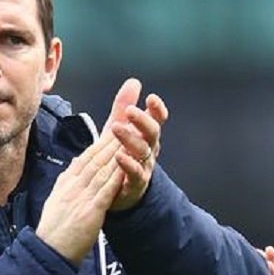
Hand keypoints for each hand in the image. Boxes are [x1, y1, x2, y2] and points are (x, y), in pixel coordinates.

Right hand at [36, 133, 124, 264]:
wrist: (49, 251)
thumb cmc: (54, 230)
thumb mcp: (57, 198)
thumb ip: (68, 180)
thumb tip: (75, 164)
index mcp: (66, 183)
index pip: (85, 157)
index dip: (100, 142)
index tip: (112, 130)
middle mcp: (73, 186)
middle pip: (94, 158)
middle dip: (111, 140)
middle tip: (125, 126)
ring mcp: (81, 198)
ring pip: (101, 170)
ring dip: (116, 154)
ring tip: (128, 140)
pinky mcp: (90, 212)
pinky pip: (105, 191)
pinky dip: (115, 177)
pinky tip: (125, 167)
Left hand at [102, 78, 168, 211]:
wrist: (116, 193)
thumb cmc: (119, 157)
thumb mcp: (120, 129)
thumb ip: (124, 107)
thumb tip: (134, 81)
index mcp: (146, 136)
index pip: (157, 120)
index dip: (157, 110)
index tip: (151, 98)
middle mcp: (149, 150)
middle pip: (152, 133)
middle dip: (143, 121)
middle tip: (130, 111)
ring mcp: (144, 168)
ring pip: (143, 151)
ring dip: (130, 138)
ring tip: (116, 127)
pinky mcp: (134, 184)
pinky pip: (134, 174)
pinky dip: (128, 164)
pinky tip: (118, 156)